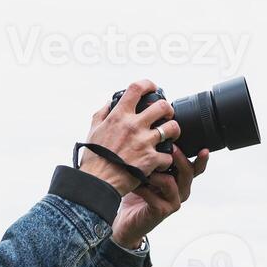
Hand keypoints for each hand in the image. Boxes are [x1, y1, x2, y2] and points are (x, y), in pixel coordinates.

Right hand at [77, 79, 178, 196]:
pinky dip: (166, 158)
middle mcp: (134, 126)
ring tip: (170, 136)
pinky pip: (168, 155)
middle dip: (168, 109)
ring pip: (172, 127)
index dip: (149, 84)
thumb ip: (102, 114)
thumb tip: (108, 103)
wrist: (97, 182)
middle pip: (162, 106)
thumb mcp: (93, 131)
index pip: (137, 88)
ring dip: (174, 131)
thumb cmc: (94, 158)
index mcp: (119, 116)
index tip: (153, 88)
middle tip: (167, 115)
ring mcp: (144, 142)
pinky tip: (161, 161)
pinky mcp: (151, 159)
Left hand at [111, 147, 208, 247]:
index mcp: (181, 180)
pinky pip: (155, 197)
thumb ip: (155, 158)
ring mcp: (173, 202)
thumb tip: (155, 135)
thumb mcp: (148, 171)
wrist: (128, 220)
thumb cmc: (139, 193)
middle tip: (171, 148)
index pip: (196, 167)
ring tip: (144, 170)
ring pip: (171, 183)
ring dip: (156, 174)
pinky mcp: (162, 211)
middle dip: (180, 159)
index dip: (202, 160)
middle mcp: (181, 190)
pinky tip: (134, 186)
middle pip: (188, 172)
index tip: (204, 150)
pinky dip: (143, 189)